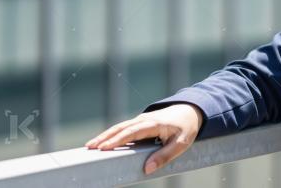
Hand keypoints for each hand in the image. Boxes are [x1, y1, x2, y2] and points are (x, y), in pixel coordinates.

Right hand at [85, 103, 203, 174]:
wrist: (191, 111)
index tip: (103, 148)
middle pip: (121, 128)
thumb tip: (146, 169)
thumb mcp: (181, 144)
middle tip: (89, 147)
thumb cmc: (186, 128)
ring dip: (105, 135)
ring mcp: (141, 120)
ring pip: (120, 127)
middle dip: (104, 137)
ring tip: (91, 146)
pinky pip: (124, 128)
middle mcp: (144, 120)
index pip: (131, 132)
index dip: (117, 140)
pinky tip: (103, 142)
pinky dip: (112, 134)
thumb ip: (164, 156)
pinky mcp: (140, 123)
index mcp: (153, 124)